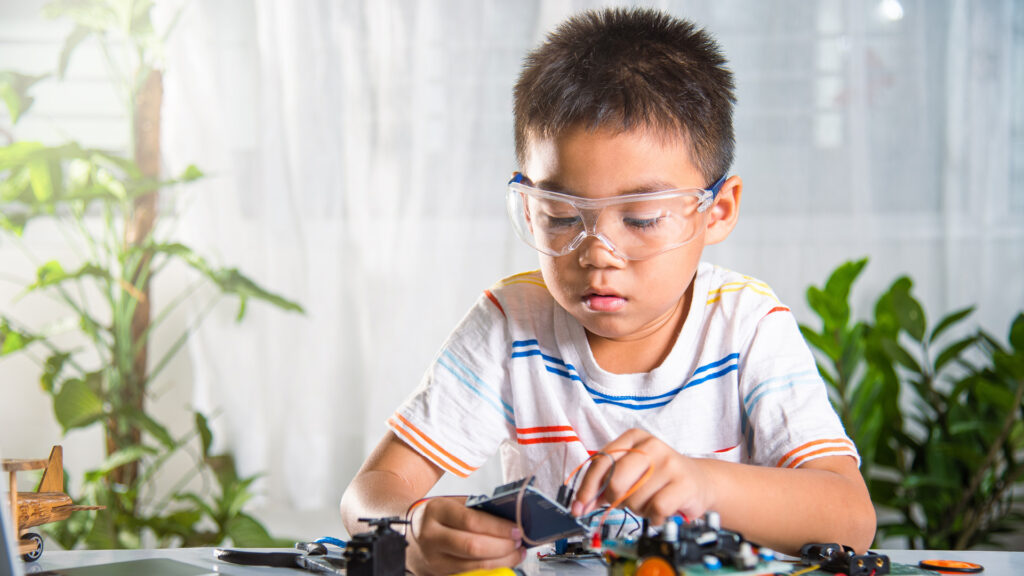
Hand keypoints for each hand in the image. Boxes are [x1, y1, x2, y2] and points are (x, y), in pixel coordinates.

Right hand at [407, 496, 525, 575]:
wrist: (414, 532)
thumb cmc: (441, 516)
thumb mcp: (455, 504)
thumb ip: (479, 509)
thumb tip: (511, 518)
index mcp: (437, 511)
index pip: (471, 521)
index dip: (498, 527)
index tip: (515, 529)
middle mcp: (432, 536)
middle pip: (473, 547)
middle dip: (502, 546)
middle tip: (518, 542)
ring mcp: (434, 559)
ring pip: (473, 566)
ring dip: (502, 561)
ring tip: (516, 553)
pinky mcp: (440, 574)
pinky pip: (470, 575)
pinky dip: (491, 570)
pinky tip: (504, 562)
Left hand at [571, 429, 712, 524]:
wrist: (698, 482)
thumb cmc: (658, 478)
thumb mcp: (629, 474)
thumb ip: (603, 486)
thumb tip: (580, 505)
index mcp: (633, 438)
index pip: (601, 462)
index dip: (587, 488)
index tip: (579, 508)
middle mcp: (651, 445)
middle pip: (615, 481)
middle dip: (616, 500)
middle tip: (627, 502)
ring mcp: (669, 462)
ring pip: (634, 499)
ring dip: (639, 509)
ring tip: (651, 501)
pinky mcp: (684, 483)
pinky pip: (655, 509)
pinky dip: (654, 517)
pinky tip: (660, 512)